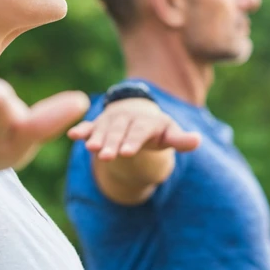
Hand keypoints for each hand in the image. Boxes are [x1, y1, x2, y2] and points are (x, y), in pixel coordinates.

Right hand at [67, 98, 200, 160]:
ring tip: (90, 148)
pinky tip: (72, 135)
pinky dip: (81, 130)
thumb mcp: (170, 134)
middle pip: (119, 132)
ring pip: (103, 130)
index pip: (139, 132)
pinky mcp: (98, 124)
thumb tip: (197, 140)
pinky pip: (89, 126)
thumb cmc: (156, 130)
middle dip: (112, 143)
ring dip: (96, 138)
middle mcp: (127, 118)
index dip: (133, 141)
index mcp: (146, 121)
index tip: (128, 152)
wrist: (138, 114)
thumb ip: (181, 139)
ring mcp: (111, 120)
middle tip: (106, 156)